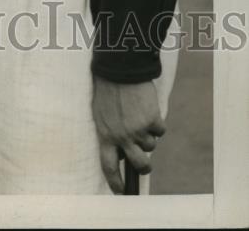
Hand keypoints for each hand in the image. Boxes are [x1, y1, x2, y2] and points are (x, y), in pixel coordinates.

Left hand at [92, 76, 165, 192]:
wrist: (120, 68)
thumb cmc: (107, 88)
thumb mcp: (101, 113)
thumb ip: (110, 132)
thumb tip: (121, 151)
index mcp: (104, 134)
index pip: (109, 166)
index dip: (115, 182)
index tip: (121, 193)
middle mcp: (122, 136)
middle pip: (140, 165)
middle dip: (145, 167)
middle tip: (145, 162)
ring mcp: (138, 129)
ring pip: (151, 145)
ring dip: (148, 134)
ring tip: (139, 114)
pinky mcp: (152, 120)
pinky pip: (160, 129)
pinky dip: (157, 121)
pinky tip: (147, 107)